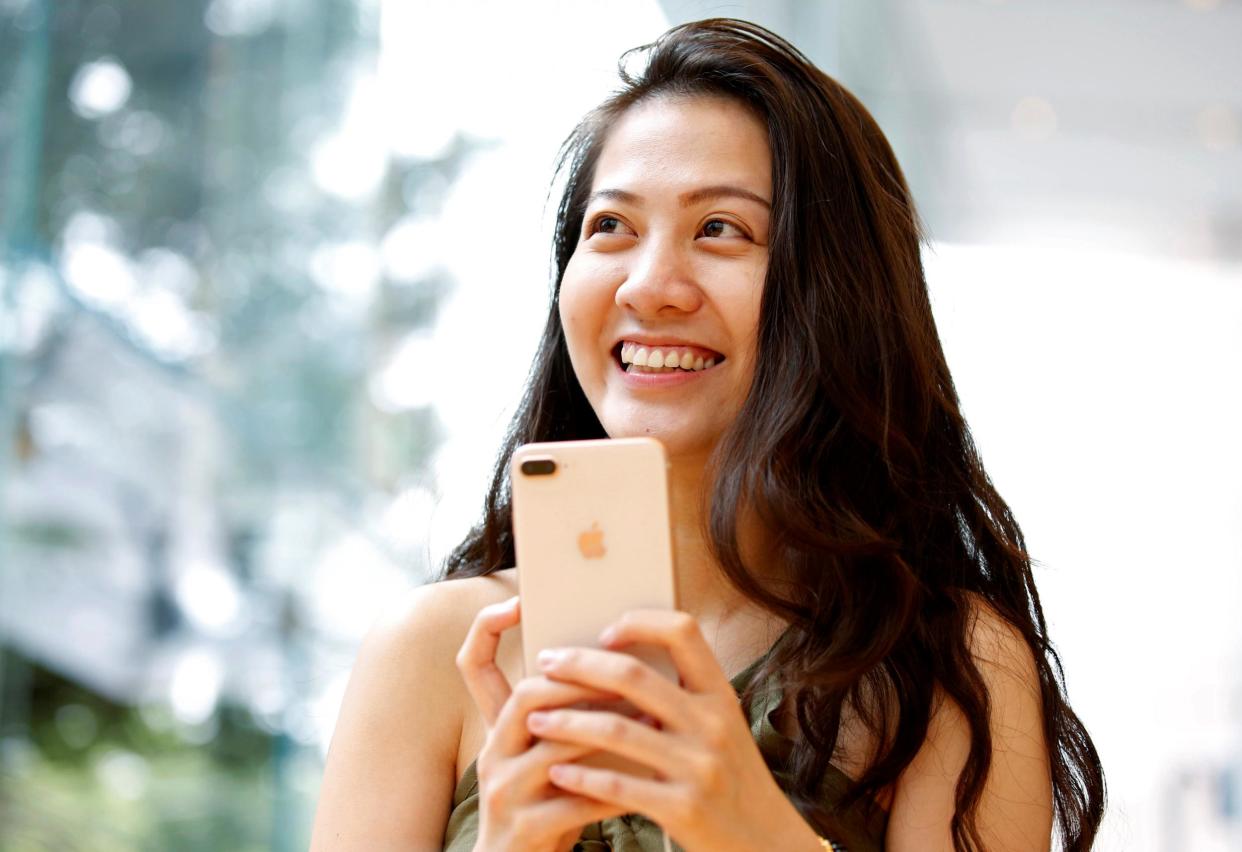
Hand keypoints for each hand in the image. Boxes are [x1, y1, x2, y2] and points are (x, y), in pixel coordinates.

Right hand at [455, 595, 632, 851]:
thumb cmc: (549, 806)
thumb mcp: (549, 757)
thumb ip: (570, 718)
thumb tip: (622, 669)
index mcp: (497, 729)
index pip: (473, 665)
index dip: (486, 628)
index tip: (518, 601)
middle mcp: (492, 753)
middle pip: (527, 696)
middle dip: (580, 681)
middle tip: (627, 673)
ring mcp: (503, 792)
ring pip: (555, 748)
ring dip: (607, 732)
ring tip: (650, 722)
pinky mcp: (523, 829)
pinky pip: (573, 800)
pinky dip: (612, 788)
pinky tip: (644, 781)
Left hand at [526, 609, 817, 851]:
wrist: (767, 844)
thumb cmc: (733, 781)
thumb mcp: (724, 729)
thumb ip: (686, 699)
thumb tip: (621, 665)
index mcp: (721, 697)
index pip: (683, 632)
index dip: (640, 623)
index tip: (604, 632)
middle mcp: (712, 725)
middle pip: (634, 677)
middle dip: (580, 666)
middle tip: (546, 663)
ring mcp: (699, 768)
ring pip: (616, 730)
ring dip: (566, 722)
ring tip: (535, 719)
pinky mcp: (683, 810)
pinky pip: (619, 785)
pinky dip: (581, 776)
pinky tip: (557, 772)